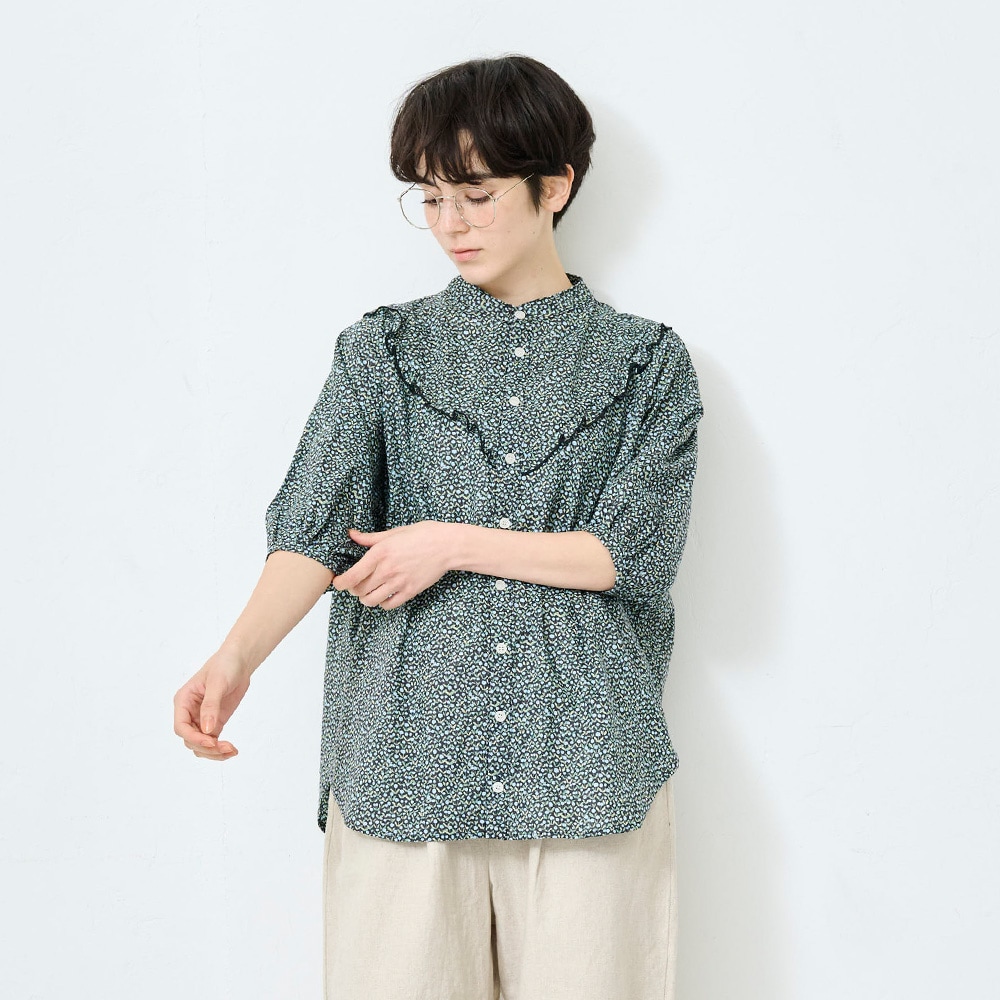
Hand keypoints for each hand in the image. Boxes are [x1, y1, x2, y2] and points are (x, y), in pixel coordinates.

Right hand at [173, 646, 252, 760]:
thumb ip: (211, 706)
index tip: (211, 742)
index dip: (194, 738)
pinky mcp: (215, 722)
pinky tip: (232, 750)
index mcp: (183, 701)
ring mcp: (201, 719)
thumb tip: (207, 730)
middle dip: (206, 747)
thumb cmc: (225, 665)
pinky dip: (220, 749)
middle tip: (226, 748)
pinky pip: (212, 741)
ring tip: (231, 751)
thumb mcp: (217, 683)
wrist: (240, 660)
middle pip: (190, 740)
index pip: (181, 727)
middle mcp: (189, 712)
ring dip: (213, 752)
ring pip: (200, 745)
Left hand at [334, 521, 454, 608]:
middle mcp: (387, 570)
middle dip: (353, 589)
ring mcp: (398, 583)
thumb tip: (352, 534)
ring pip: (371, 600)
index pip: (352, 576)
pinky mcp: (410, 591)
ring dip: (366, 598)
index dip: (340, 583)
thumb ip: (370, 538)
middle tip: (356, 584)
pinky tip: (385, 594)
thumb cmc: (423, 535)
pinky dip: (382, 603)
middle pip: (359, 590)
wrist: (447, 546)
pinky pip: (388, 605)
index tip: (338, 583)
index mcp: (380, 553)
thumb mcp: (394, 532)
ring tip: (368, 592)